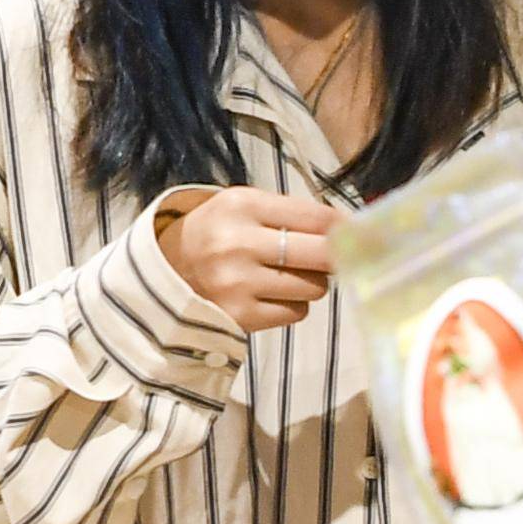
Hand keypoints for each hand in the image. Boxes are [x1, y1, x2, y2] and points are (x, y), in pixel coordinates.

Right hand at [155, 187, 336, 333]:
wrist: (167, 271)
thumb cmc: (219, 233)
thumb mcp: (246, 207)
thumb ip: (294, 214)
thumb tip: (351, 231)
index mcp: (242, 206)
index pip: (318, 218)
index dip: (345, 228)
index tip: (354, 233)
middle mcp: (238, 244)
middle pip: (322, 254)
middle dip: (335, 257)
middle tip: (331, 257)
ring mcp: (238, 284)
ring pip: (314, 287)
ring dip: (311, 282)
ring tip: (288, 275)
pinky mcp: (240, 317)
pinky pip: (297, 312)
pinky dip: (293, 304)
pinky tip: (272, 294)